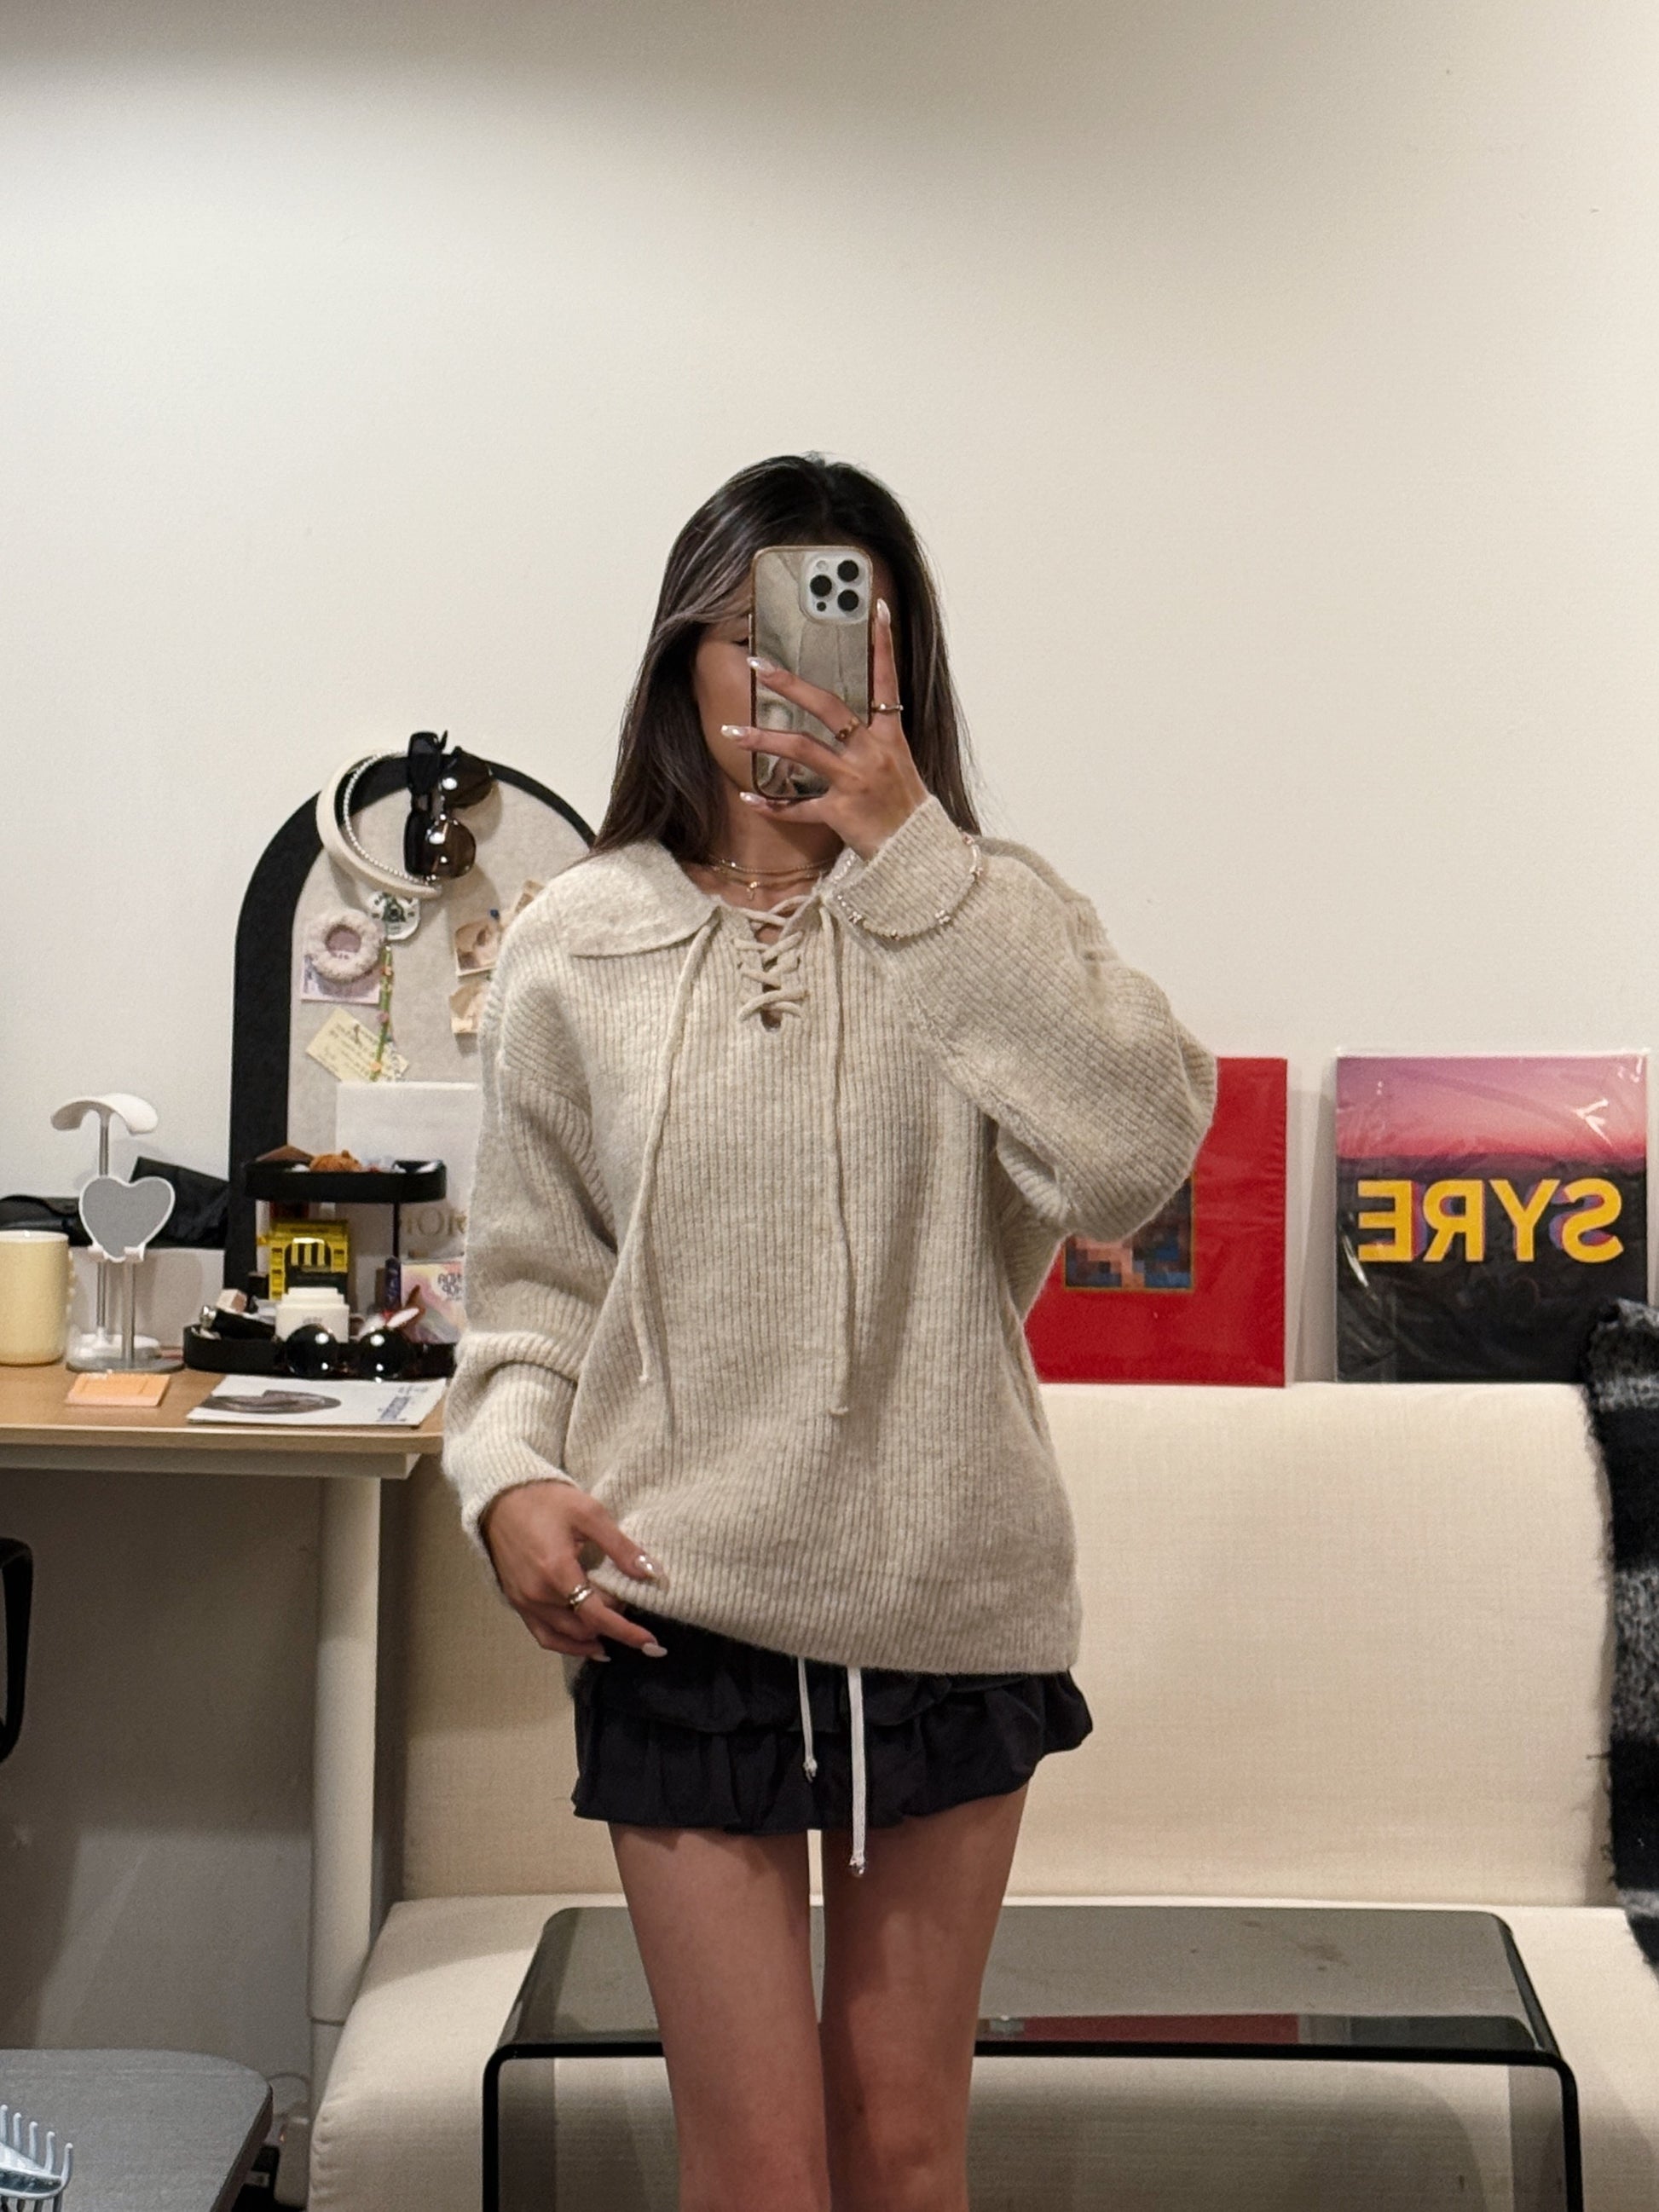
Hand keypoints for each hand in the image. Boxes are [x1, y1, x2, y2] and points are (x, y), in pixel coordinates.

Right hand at [480, 1481, 668, 1658]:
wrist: (501, 1498)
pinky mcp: (517, 1602)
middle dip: (613, 1625)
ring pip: (564, 1636)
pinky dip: (566, 1644)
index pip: (597, 1615)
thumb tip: (651, 1574)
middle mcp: (538, 1595)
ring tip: (614, 1634)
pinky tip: (586, 1642)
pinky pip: (544, 1635)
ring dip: (592, 1638)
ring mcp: (524, 1602)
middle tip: (632, 1608)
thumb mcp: (589, 1513)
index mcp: (557, 1572)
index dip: (626, 1632)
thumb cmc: (547, 1501)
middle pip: (584, 1626)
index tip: (652, 1643)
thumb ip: (620, 1547)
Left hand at [720, 597, 929, 860]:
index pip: (888, 681)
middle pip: (828, 707)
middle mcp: (872, 754)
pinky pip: (797, 807)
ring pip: (801, 751)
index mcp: (891, 738)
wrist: (918, 856)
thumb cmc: (906, 813)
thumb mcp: (899, 768)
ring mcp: (854, 782)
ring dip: (763, 741)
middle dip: (790, 684)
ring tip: (733, 734)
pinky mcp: (840, 813)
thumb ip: (874, 743)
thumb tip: (848, 724)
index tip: (875, 609)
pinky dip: (771, 805)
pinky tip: (748, 797)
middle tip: (759, 665)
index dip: (883, 645)